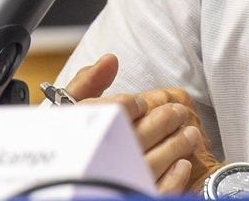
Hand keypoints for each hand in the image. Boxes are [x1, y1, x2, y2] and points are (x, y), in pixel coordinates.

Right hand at [64, 54, 219, 193]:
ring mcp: (117, 183)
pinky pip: (156, 192)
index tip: (142, 103)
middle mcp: (98, 160)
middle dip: (164, 121)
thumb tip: (110, 60)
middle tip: (177, 113)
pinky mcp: (129, 200)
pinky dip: (173, 179)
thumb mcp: (68, 113)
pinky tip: (182, 166)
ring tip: (190, 135)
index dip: (131, 106)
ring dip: (176, 146)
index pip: (114, 113)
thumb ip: (86, 84)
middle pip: (139, 135)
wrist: (58, 188)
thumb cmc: (63, 148)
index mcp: (81, 134)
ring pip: (152, 164)